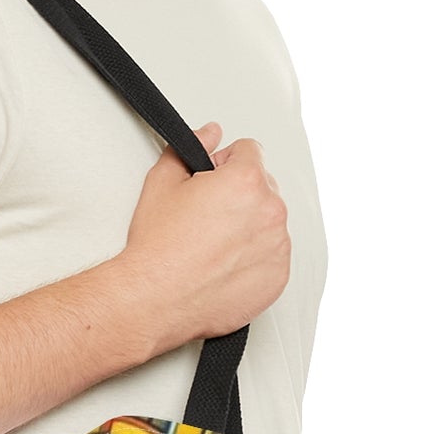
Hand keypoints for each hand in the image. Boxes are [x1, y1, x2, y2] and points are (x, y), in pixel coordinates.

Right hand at [120, 119, 291, 351]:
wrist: (155, 299)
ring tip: (213, 244)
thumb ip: (193, 146)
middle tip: (206, 217)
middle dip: (240, 194)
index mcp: (246, 181)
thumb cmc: (158, 247)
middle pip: (263, 185)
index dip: (224, 163)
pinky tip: (223, 264)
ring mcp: (278, 247)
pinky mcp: (278, 277)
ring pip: (269, 221)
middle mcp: (270, 211)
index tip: (209, 183)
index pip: (250, 150)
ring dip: (249, 225)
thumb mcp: (162, 181)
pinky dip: (254, 257)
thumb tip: (210, 133)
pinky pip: (273, 255)